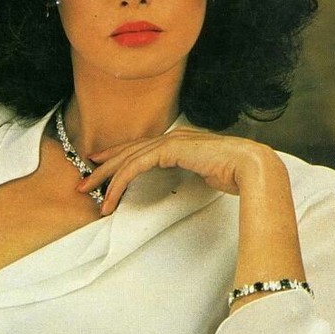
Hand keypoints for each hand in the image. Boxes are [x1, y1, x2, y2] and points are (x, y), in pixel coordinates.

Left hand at [77, 128, 281, 214]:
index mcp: (180, 141)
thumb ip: (191, 172)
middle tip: (83, 181)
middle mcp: (172, 137)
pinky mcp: (169, 150)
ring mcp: (170, 141)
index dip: (118, 156)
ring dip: (105, 177)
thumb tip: (188, 179)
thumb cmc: (237, 174)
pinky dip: (119, 182)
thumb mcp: (206, 173)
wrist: (252, 167)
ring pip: (127, 158)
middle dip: (103, 166)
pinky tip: (109, 196)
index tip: (100, 166)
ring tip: (88, 193)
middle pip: (128, 150)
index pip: (141, 148)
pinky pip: (135, 166)